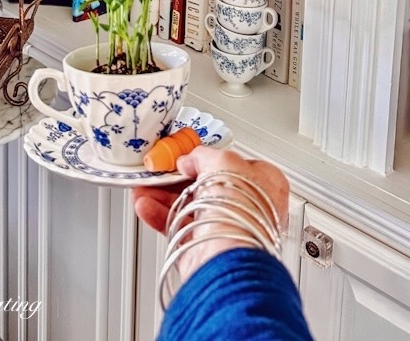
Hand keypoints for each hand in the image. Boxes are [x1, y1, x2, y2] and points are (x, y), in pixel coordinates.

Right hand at [132, 147, 288, 283]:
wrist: (228, 255)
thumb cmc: (240, 210)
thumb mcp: (223, 161)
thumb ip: (204, 155)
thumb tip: (190, 159)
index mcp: (265, 184)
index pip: (234, 165)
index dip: (208, 159)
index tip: (185, 155)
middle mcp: (247, 208)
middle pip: (206, 185)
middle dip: (177, 178)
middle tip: (159, 171)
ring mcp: (225, 228)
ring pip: (189, 205)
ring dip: (163, 195)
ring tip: (144, 187)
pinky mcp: (204, 246)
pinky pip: (178, 226)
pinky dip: (159, 215)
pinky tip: (146, 205)